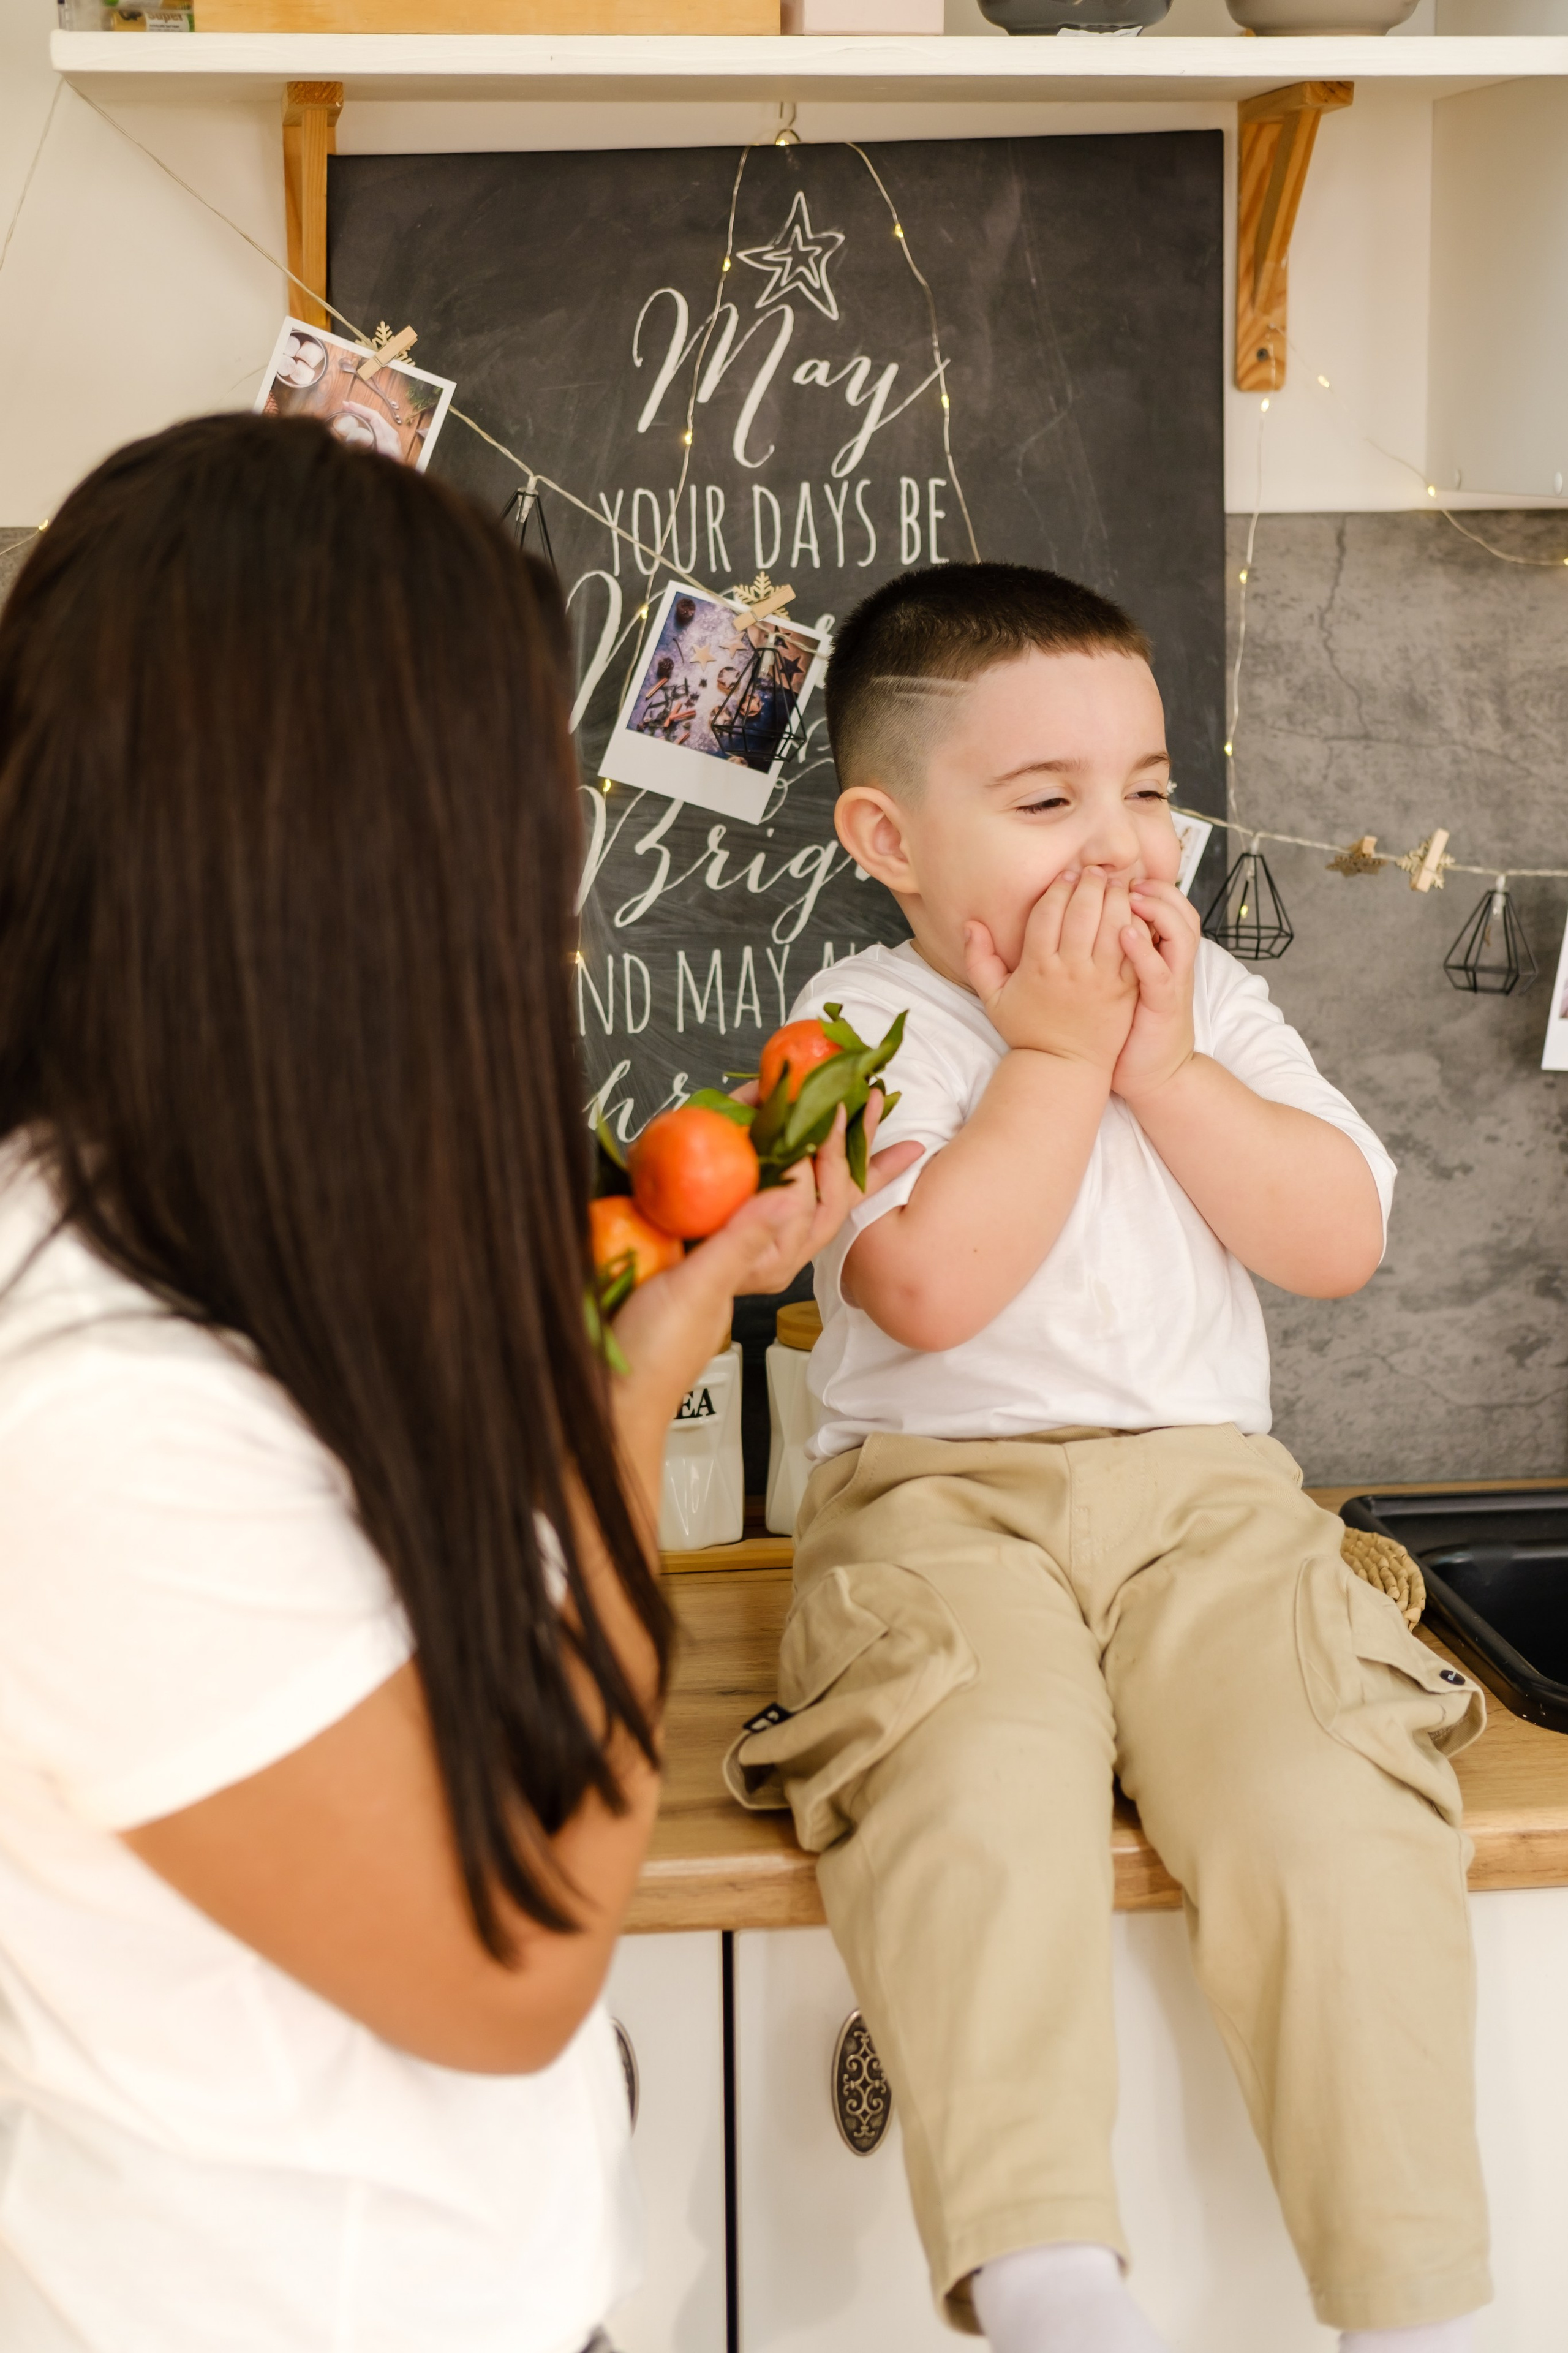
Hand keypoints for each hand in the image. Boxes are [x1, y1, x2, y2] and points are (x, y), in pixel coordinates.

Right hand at [608, 1093, 921, 1447]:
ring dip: (817, 1146)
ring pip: (789, 1185)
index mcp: (770, 1261)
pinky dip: (762, 1155)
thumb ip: (739, 1241)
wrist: (612, 1385)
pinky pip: (746, 1187)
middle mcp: (761, 1250)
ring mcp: (733, 1243)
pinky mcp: (702, 1237)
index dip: (829, 1150)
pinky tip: (768, 1134)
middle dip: (850, 1147)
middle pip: (820, 1190)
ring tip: (844, 1107)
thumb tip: (788, 1191)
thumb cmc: (654, 1350)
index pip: (815, 1197)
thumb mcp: (695, 1290)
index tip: (834, 1106)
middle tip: (873, 1098)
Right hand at [964, 868, 1137, 1070]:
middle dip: (1091, 884)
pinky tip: (1133, 912)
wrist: (1065, 1068)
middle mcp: (1071, 970)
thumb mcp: (993, 999)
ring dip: (1116, 898)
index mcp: (1038, 967)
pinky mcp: (1126, 989)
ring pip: (1113, 924)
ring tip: (1116, 885)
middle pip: (1084, 911)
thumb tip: (970, 925)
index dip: (1059, 887)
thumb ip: (978, 960)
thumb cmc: (1029, 1032)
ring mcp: (1102, 979)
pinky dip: (1136, 925)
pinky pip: (1134, 948)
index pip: (1048, 913)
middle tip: (1095, 872)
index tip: (1066, 875)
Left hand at [1111, 878, 1199, 1104]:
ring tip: (1130, 894)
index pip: (1160, 906)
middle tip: (1119, 874)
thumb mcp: (1120, 985)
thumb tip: (1074, 922)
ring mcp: (1171, 982)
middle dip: (1149, 887)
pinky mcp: (1166, 1005)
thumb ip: (1108, 953)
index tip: (1106, 872)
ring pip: (1181, 931)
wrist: (1151, 1075)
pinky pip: (1161, 972)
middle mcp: (1170, 962)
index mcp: (1157, 954)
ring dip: (1158, 909)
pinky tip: (1126, 934)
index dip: (1140, 885)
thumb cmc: (1127, 1030)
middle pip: (1174, 909)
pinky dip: (1147, 951)